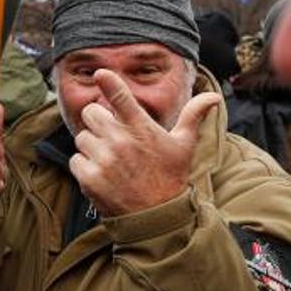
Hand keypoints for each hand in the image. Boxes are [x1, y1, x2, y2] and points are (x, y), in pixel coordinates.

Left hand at [69, 70, 219, 215]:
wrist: (158, 217)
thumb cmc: (170, 177)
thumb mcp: (184, 145)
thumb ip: (193, 116)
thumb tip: (214, 97)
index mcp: (141, 129)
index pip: (122, 98)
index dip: (109, 82)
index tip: (100, 73)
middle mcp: (121, 142)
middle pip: (91, 113)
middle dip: (98, 122)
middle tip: (112, 137)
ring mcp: (104, 160)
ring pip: (82, 138)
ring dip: (92, 147)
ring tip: (111, 161)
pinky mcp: (90, 178)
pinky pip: (75, 160)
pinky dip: (85, 167)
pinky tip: (103, 175)